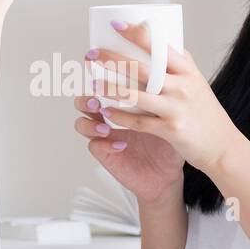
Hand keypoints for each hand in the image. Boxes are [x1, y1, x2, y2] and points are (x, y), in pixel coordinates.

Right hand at [73, 89, 184, 203]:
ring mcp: (105, 136)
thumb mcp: (168, 118)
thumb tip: (164, 75)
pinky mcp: (106, 154)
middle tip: (96, 101)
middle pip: (84, 102)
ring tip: (104, 127)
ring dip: (89, 123)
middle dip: (85, 100)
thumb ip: (161, 99)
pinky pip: (95, 146)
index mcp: (122, 104)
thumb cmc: (167, 143)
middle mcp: (109, 118)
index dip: (99, 81)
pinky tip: (121, 145)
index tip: (105, 78)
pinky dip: (105, 144)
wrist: (167, 173)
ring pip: (82, 124)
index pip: (103, 87)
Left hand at [83, 21, 242, 175]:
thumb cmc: (206, 113)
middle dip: (113, 59)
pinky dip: (120, 117)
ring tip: (92, 84)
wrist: (222, 147)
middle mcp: (183, 86)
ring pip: (136, 95)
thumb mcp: (198, 83)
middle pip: (142, 68)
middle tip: (92, 55)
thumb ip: (182, 65)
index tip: (116, 25)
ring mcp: (176, 107)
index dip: (136, 34)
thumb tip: (166, 41)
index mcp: (188, 71)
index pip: (160, 46)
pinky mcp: (171, 129)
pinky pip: (138, 122)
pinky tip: (106, 112)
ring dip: (110, 89)